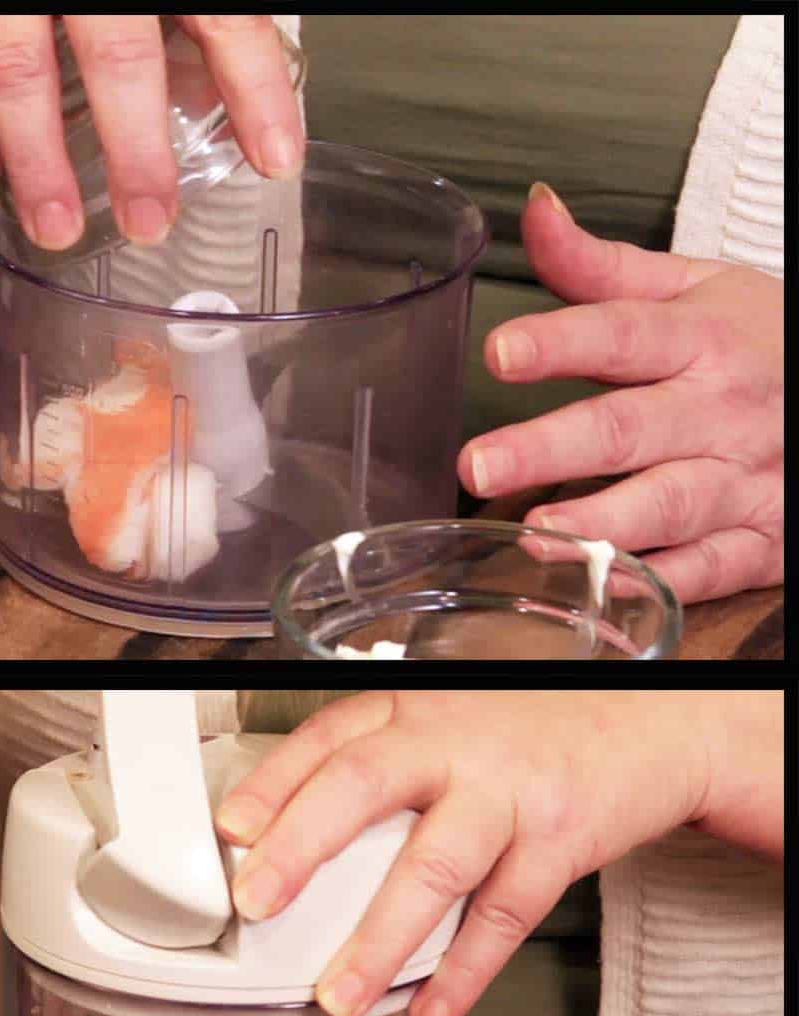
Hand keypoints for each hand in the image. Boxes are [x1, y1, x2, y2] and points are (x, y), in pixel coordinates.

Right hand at [0, 15, 302, 248]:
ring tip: (53, 227)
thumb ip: (197, 3)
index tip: (277, 157)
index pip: (222, 16)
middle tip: (149, 222)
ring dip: (35, 159)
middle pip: (116, 52)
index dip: (255, 88)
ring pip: (14, 67)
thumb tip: (220, 72)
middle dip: (134, 150)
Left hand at [215, 690, 780, 1015]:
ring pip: (435, 865)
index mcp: (414, 708)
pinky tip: (431, 1008)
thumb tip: (288, 827)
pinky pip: (504, 916)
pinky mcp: (560, 840)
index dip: (273, 783)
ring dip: (380, 939)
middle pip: (363, 784)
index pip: (328, 737)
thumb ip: (381, 757)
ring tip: (338, 995)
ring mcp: (509, 791)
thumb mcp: (446, 717)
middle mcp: (454, 741)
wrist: (649, 729)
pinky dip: (465, 971)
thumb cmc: (528, 732)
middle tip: (256, 903)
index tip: (230, 830)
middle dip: (302, 846)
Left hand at [459, 183, 782, 604]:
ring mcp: (742, 478)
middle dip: (550, 448)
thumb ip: (603, 267)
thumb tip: (536, 210)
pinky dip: (660, 579)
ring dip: (601, 522)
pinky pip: (708, 567)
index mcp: (698, 339)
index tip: (500, 351)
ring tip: (536, 532)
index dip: (560, 343)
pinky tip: (607, 583)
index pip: (620, 335)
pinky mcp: (759, 539)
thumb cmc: (760, 341)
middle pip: (628, 428)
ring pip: (668, 503)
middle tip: (478, 464)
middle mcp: (719, 409)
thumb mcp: (695, 290)